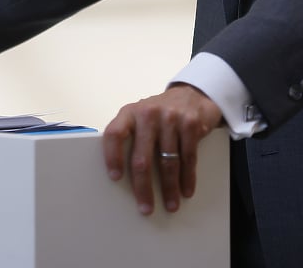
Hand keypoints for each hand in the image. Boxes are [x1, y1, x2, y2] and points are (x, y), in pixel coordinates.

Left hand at [102, 84, 222, 215]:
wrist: (190, 95)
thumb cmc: (159, 113)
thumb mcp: (140, 118)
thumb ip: (130, 137)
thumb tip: (122, 175)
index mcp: (129, 113)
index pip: (114, 134)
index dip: (112, 156)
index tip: (114, 177)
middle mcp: (148, 113)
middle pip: (142, 157)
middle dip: (143, 187)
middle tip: (146, 207)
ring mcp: (170, 117)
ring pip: (167, 162)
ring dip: (169, 188)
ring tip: (170, 204)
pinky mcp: (190, 123)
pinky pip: (188, 157)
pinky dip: (187, 177)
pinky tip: (185, 189)